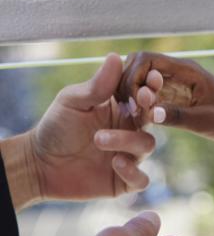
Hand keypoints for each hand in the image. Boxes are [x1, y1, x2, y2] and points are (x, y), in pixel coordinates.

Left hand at [26, 53, 161, 203]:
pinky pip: (141, 179)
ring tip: (99, 139)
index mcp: (121, 107)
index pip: (145, 94)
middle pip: (152, 117)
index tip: (151, 80)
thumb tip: (116, 56)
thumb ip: (98, 84)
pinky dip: (133, 172)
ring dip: (128, 140)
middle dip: (150, 109)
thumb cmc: (56, 126)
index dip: (152, 87)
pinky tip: (115, 163)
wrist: (39, 163)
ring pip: (147, 145)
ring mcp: (128, 154)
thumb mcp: (73, 100)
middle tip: (141, 100)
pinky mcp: (123, 180)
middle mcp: (129, 129)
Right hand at [118, 51, 213, 145]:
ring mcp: (175, 82)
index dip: (132, 77)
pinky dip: (140, 103)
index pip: (146, 59)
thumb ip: (178, 117)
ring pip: (141, 78)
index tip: (134, 103)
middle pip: (138, 64)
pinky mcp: (173, 95)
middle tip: (130, 111)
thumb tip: (150, 113)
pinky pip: (148, 92)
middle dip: (128, 84)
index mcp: (186, 70)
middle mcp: (178, 71)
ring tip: (134, 117)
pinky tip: (140, 120)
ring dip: (132, 94)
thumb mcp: (205, 121)